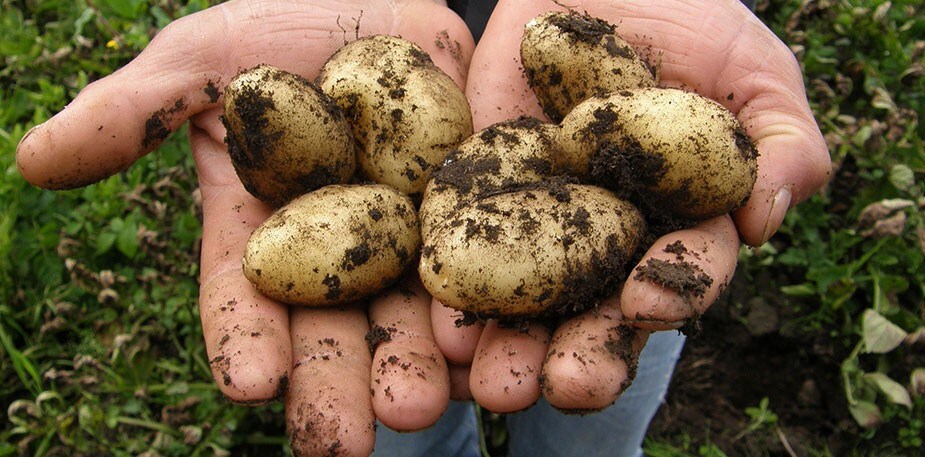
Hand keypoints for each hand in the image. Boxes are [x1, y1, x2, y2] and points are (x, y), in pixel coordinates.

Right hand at [15, 1, 473, 453]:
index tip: (249, 385)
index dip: (245, 339)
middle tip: (348, 443)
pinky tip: (489, 351)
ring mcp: (409, 240)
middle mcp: (337, 253)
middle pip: (335, 328)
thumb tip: (33, 160)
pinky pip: (485, 268)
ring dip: (418, 366)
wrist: (381, 6)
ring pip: (413, 315)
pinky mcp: (473, 218)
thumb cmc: (282, 31)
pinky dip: (489, 312)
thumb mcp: (205, 59)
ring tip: (424, 410)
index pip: (246, 297)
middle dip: (339, 384)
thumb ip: (133, 111)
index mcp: (265, 232)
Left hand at [435, 0, 830, 412]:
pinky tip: (438, 321)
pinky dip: (450, 282)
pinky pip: (460, 237)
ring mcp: (537, 217)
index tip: (646, 301)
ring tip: (493, 384)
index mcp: (676, 224)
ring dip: (510, 344)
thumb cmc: (694, 22)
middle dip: (584, 352)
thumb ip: (780, 141)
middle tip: (563, 388)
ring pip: (525, 297)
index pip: (681, 270)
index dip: (670, 288)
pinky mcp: (477, 188)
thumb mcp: (753, 71)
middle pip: (597, 308)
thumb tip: (766, 219)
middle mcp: (605, 238)